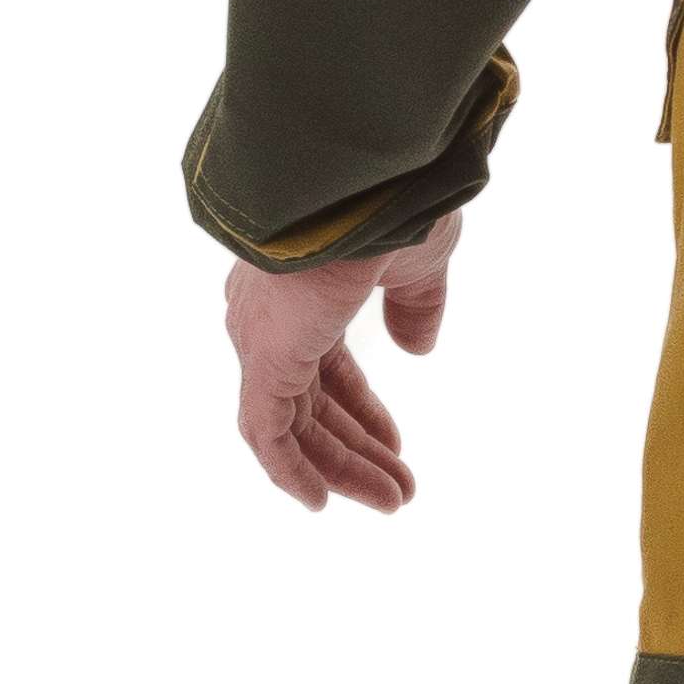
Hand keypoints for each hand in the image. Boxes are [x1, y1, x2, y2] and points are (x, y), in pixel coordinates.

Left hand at [224, 216, 460, 513]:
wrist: (362, 182)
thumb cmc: (391, 206)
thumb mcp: (419, 262)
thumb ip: (416, 304)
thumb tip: (417, 348)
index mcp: (305, 288)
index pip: (326, 363)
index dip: (361, 407)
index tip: (394, 443)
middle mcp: (274, 315)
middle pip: (312, 400)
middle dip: (356, 446)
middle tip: (399, 488)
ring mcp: (264, 337)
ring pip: (295, 422)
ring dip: (343, 465)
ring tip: (393, 500)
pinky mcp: (264, 358)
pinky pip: (268, 431)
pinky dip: (291, 470)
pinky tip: (320, 501)